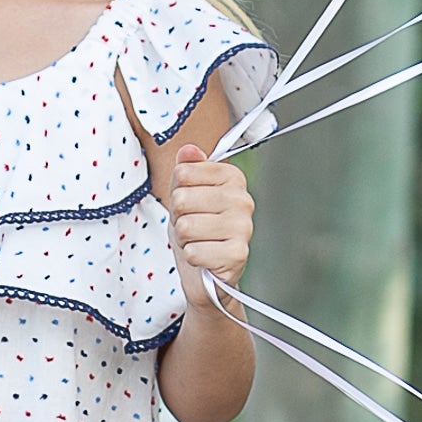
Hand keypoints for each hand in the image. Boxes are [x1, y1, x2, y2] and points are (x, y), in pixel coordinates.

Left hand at [167, 143, 252, 306]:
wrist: (205, 271)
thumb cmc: (196, 230)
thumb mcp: (185, 194)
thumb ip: (187, 170)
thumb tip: (188, 150)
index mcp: (232, 178)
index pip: (183, 172)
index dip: (177, 191)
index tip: (191, 203)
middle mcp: (243, 199)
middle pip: (182, 199)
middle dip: (178, 218)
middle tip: (193, 227)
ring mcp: (243, 227)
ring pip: (185, 226)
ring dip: (184, 240)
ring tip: (199, 242)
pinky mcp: (237, 255)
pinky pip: (193, 252)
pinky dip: (192, 258)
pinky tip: (205, 258)